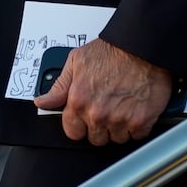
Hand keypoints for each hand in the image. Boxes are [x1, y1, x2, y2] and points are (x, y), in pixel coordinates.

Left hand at [33, 38, 171, 145]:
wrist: (142, 47)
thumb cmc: (112, 51)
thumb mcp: (77, 62)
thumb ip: (59, 86)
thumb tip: (44, 101)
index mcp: (79, 100)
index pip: (73, 131)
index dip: (80, 125)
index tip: (86, 118)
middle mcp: (98, 113)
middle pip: (96, 138)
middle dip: (100, 126)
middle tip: (108, 107)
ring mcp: (120, 119)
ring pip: (116, 139)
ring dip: (119, 127)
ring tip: (123, 105)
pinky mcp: (141, 121)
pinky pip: (137, 135)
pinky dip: (138, 126)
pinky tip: (136, 109)